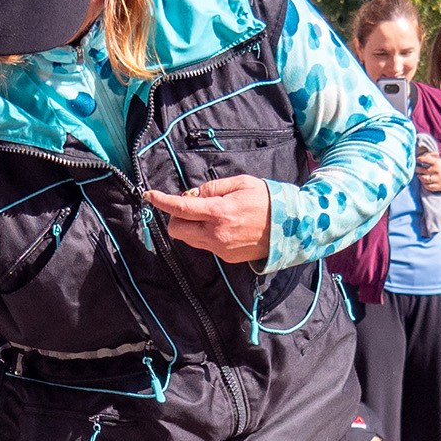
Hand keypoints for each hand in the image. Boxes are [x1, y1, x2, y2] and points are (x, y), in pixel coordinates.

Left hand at [143, 176, 271, 262]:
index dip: (161, 201)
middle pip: (177, 229)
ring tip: (211, 215)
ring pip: (189, 239)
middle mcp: (216, 234)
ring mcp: (220, 248)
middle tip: (190, 205)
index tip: (150, 195)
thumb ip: (212, 188)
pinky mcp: (226, 257)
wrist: (291, 228)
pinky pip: (205, 245)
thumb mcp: (241, 183)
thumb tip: (192, 194)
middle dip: (176, 217)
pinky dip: (205, 234)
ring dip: (190, 226)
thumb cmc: (267, 201)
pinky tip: (223, 226)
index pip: (181, 208)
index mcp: (219, 212)